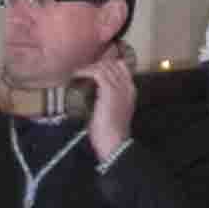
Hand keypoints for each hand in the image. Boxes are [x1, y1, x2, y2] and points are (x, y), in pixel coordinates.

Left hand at [79, 43, 136, 162]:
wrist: (114, 142)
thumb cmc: (110, 133)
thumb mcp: (112, 114)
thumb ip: (108, 103)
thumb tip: (93, 98)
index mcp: (130, 92)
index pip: (122, 68)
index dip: (107, 66)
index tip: (93, 69)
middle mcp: (127, 86)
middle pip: (113, 64)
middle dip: (97, 64)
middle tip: (83, 70)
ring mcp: (119, 87)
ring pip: (105, 66)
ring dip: (90, 67)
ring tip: (79, 72)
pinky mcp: (109, 90)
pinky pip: (97, 72)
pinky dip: (86, 71)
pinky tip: (78, 74)